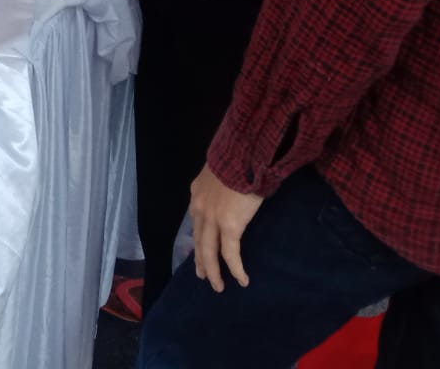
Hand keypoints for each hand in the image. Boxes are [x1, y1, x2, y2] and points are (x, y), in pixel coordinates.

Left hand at [189, 165, 263, 292]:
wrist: (243, 154)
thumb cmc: (238, 159)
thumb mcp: (222, 170)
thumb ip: (222, 184)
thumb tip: (232, 189)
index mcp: (197, 193)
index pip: (196, 221)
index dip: (198, 238)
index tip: (200, 249)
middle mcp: (199, 207)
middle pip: (199, 240)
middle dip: (200, 260)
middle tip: (202, 275)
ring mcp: (212, 218)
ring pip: (209, 252)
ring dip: (212, 271)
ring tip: (217, 286)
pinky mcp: (229, 226)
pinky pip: (230, 254)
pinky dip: (235, 269)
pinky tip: (241, 280)